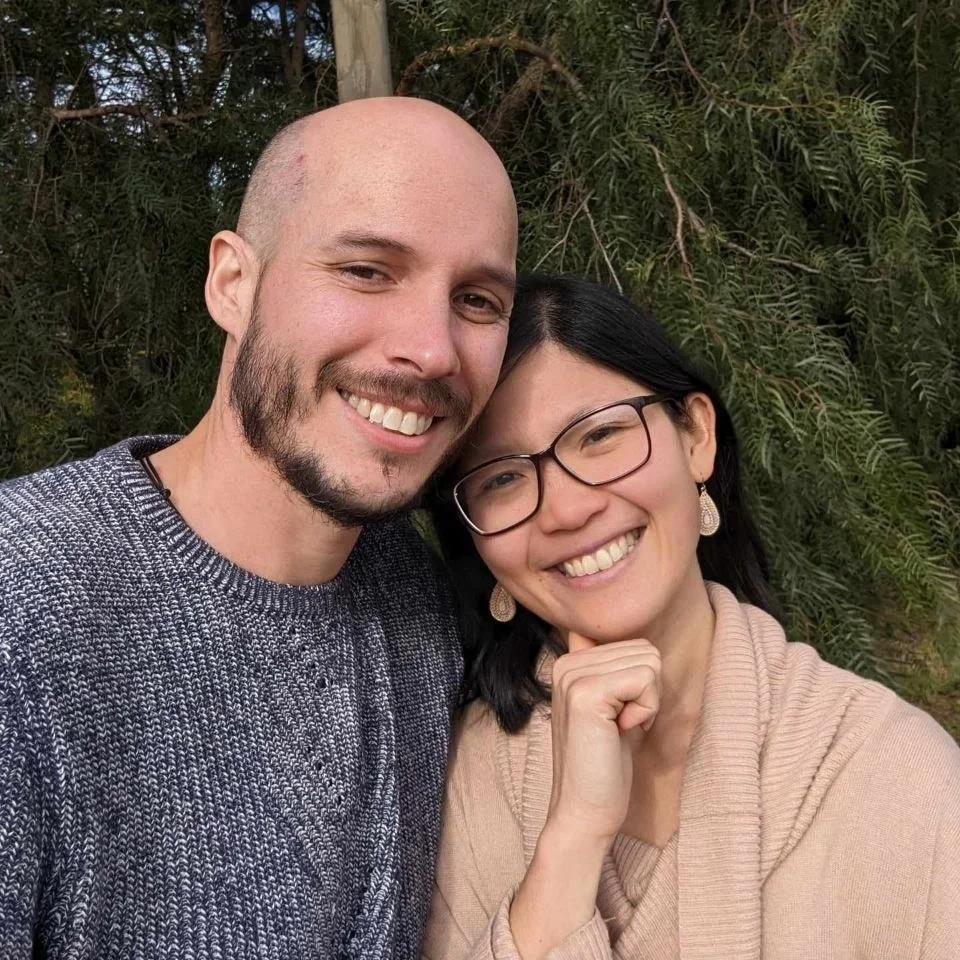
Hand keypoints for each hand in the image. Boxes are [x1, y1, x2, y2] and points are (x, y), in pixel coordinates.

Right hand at [508, 635, 661, 958]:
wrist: (584, 811)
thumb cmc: (604, 765)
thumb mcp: (612, 709)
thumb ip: (613, 672)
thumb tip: (622, 640)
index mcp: (570, 662)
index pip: (636, 645)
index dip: (643, 685)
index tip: (619, 717)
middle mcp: (566, 663)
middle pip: (645, 650)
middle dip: (648, 691)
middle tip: (621, 726)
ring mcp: (573, 677)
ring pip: (649, 662)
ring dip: (648, 701)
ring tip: (619, 729)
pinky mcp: (585, 694)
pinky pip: (645, 679)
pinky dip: (646, 709)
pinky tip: (621, 732)